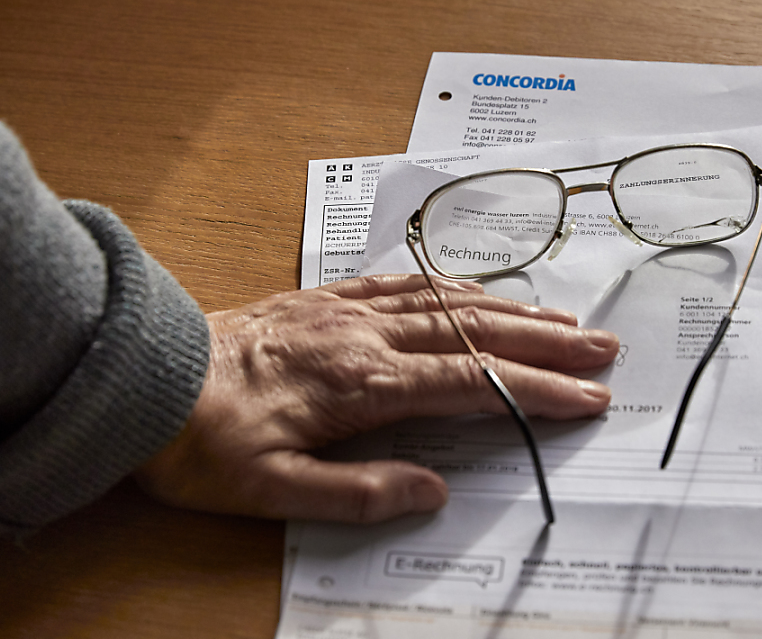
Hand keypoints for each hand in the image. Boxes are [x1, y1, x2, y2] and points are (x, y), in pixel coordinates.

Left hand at [135, 274, 616, 523]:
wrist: (145, 378)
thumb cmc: (203, 441)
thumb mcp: (272, 491)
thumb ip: (358, 493)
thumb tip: (433, 492)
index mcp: (362, 384)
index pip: (472, 383)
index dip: (537, 389)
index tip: (588, 395)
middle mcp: (366, 337)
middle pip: (476, 332)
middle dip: (547, 342)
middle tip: (602, 346)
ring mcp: (348, 311)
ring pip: (449, 302)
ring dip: (511, 309)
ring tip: (561, 317)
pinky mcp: (328, 298)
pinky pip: (403, 282)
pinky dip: (451, 285)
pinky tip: (475, 288)